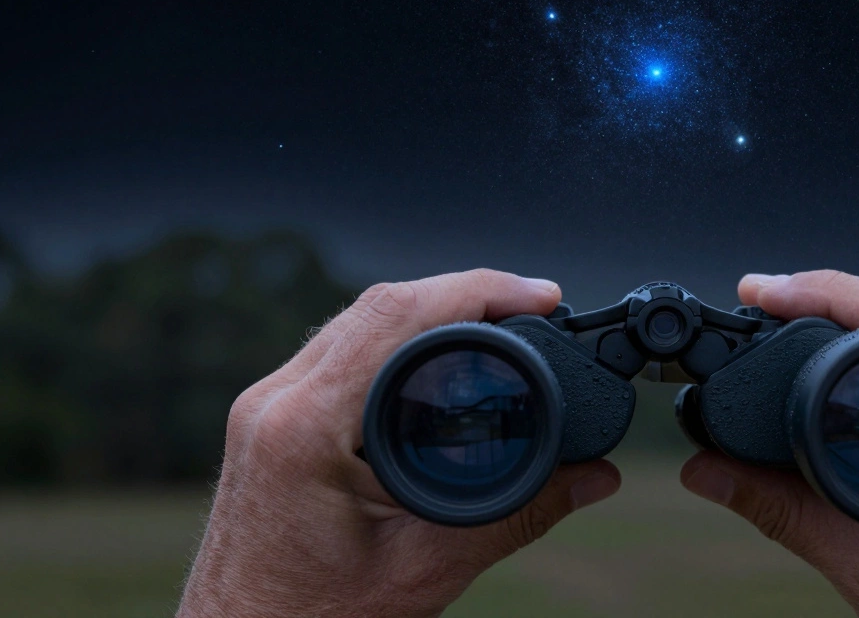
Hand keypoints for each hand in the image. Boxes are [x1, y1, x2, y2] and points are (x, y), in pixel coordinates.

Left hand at [179, 269, 620, 617]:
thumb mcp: (425, 570)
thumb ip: (516, 515)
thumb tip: (592, 476)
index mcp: (304, 427)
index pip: (399, 315)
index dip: (480, 289)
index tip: (542, 296)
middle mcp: (275, 401)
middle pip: (380, 304)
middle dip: (467, 291)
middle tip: (536, 306)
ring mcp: (266, 404)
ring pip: (359, 319)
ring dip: (432, 309)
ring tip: (501, 321)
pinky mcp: (272, 418)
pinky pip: (342, 349)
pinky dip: (400, 338)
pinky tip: (441, 354)